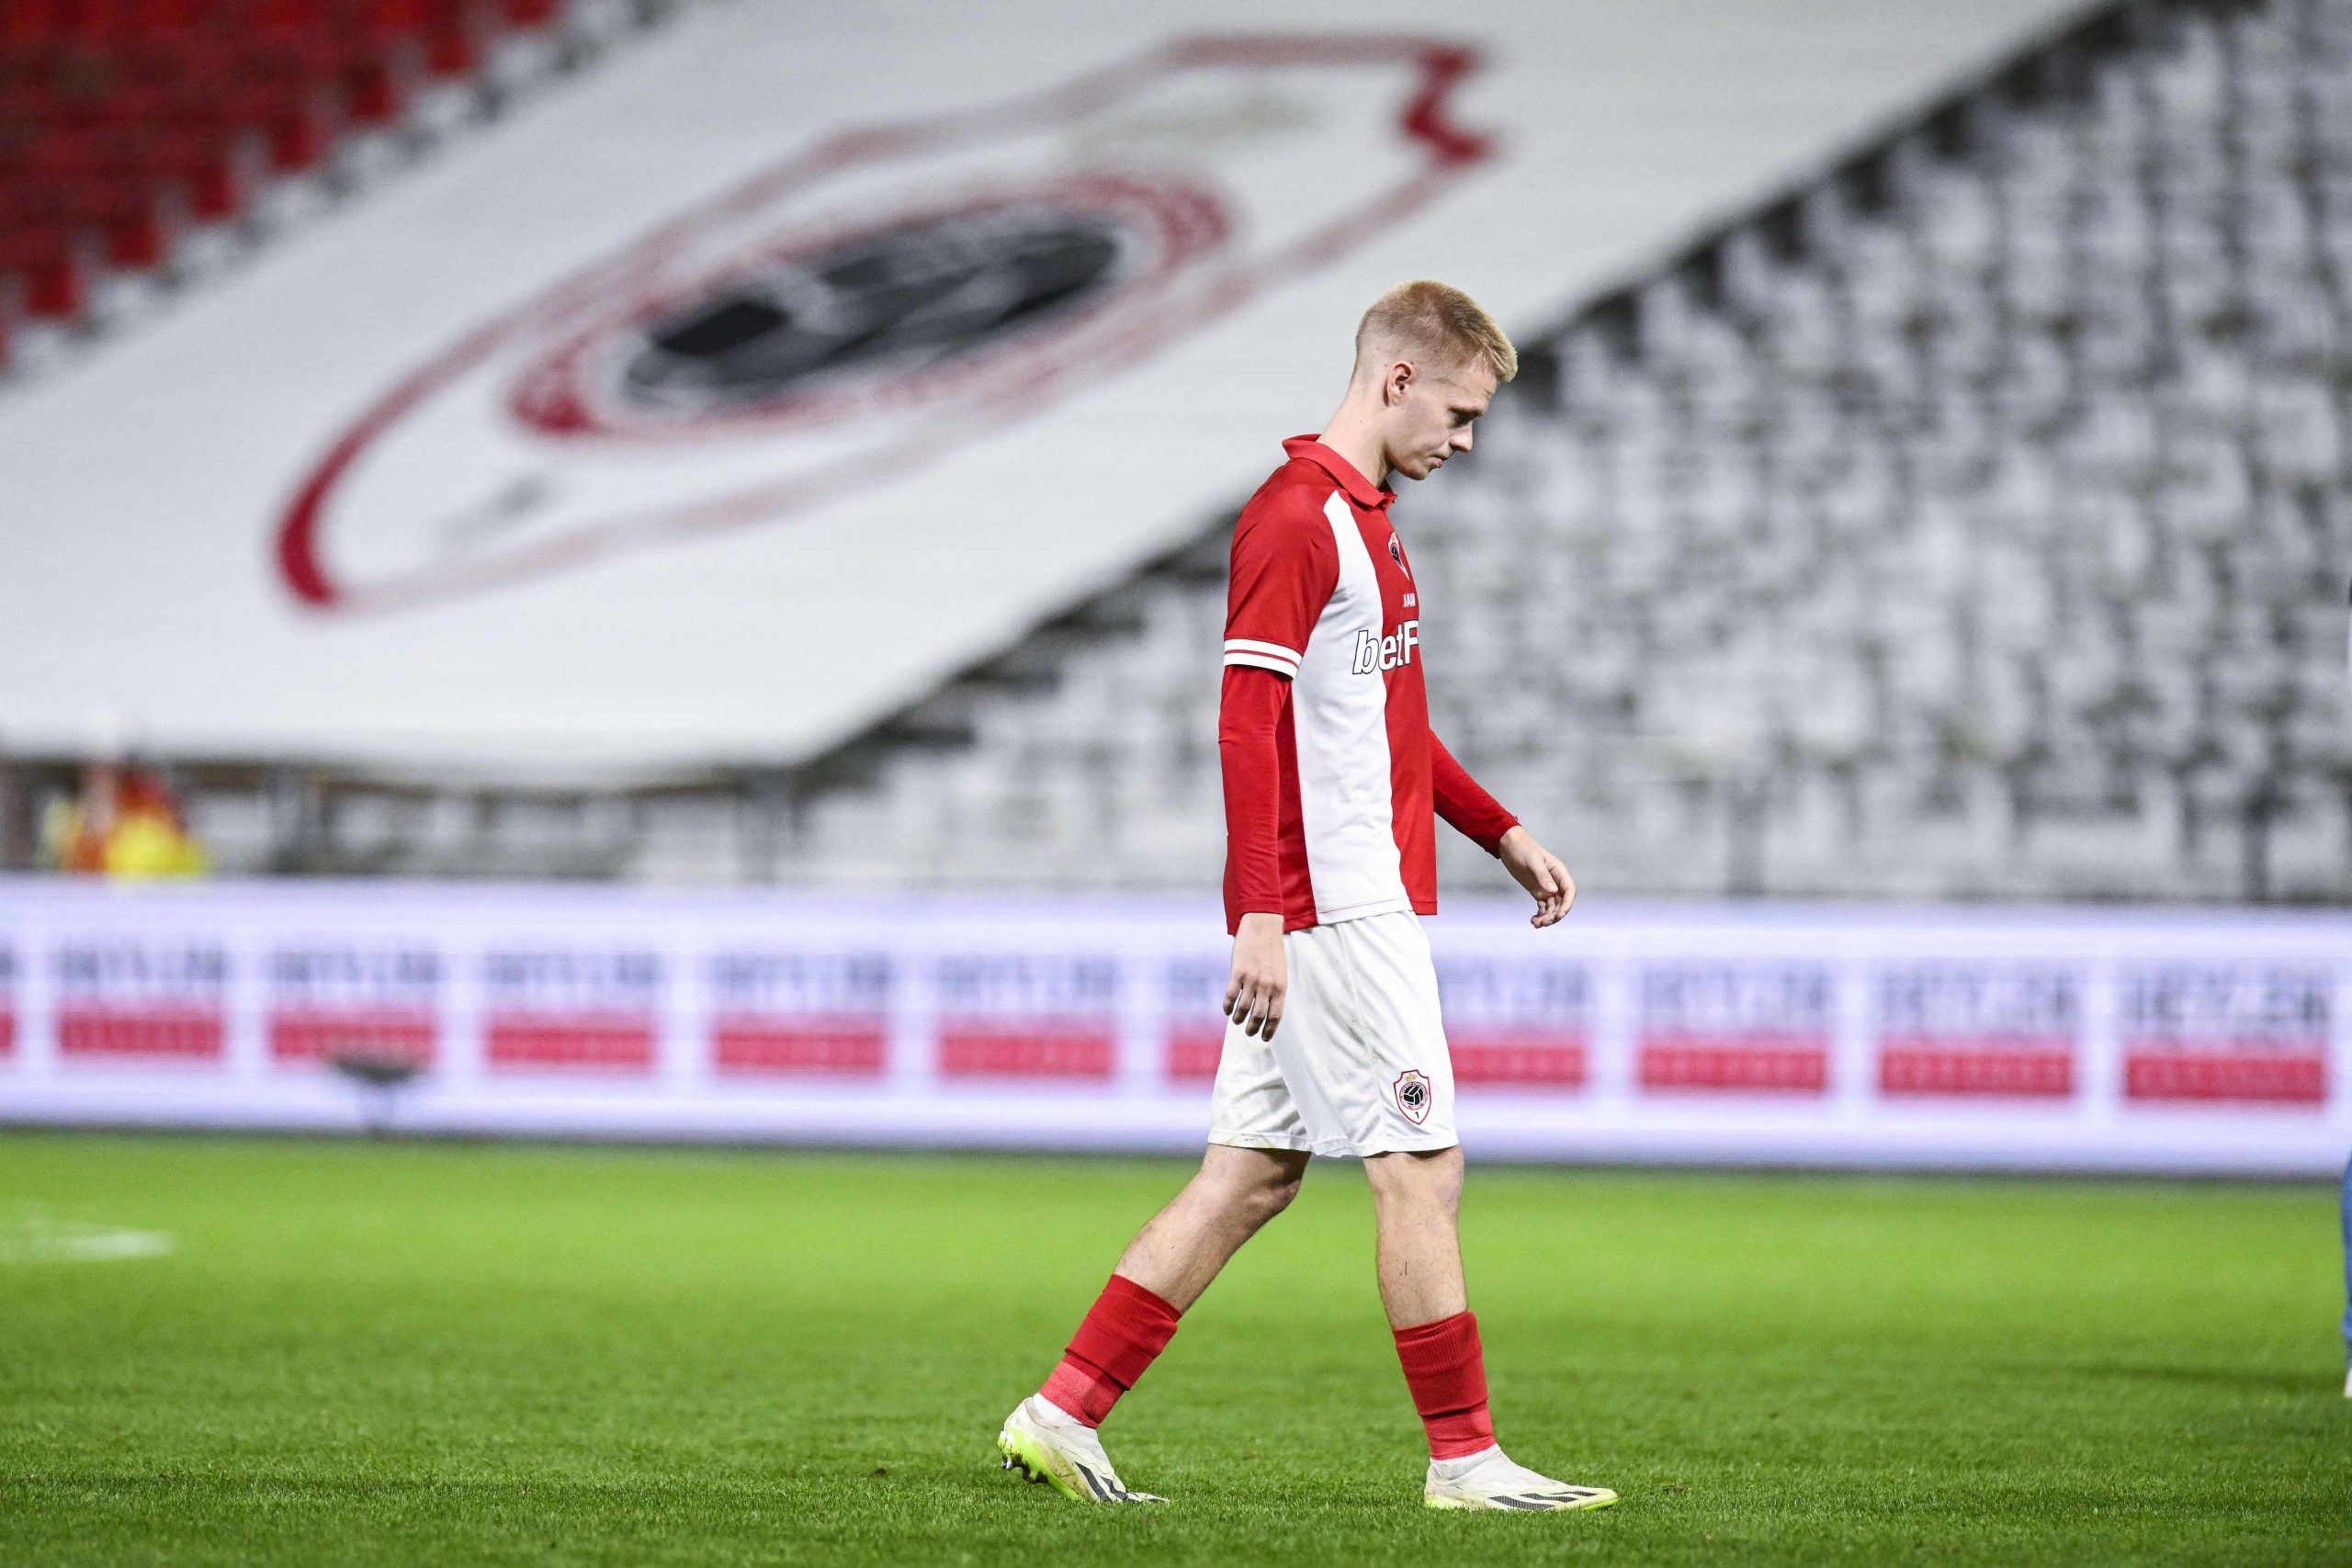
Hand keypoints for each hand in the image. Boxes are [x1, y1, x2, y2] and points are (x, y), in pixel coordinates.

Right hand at [1224, 912, 1286, 1038]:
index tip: (1264, 1038)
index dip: (1269, 1030)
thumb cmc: (1272, 950)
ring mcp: (1251, 980)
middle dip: (1252, 1028)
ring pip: (1243, 1008)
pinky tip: (1227, 1010)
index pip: (1275, 1016)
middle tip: (1249, 1032)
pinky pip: (1231, 996)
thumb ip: (1275, 990)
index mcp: (1280, 987)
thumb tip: (1267, 1009)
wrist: (1262, 927)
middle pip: (1258, 1016)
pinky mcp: (1237, 972)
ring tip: (1237, 1021)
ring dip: (1238, 1018)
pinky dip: (1228, 1006)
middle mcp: (1267, 986)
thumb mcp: (1280, 972)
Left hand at [1498, 825, 1574, 927]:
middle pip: (1561, 902)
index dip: (1567, 905)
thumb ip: (1543, 876)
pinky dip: (1540, 914)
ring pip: (1552, 907)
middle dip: (1555, 914)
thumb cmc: (1523, 848)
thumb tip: (1553, 891)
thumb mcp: (1532, 861)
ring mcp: (1546, 887)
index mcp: (1559, 872)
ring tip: (1536, 924)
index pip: (1569, 891)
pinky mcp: (1537, 891)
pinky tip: (1533, 920)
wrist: (1509, 844)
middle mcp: (1555, 881)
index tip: (1559, 915)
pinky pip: (1542, 906)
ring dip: (1547, 917)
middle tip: (1543, 922)